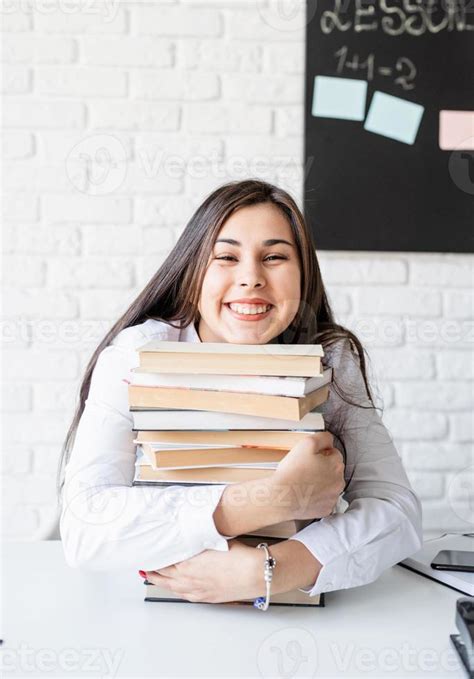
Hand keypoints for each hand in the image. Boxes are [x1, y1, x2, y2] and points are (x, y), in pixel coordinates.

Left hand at [141, 539, 262, 603]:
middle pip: (162, 575)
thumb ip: (198, 539)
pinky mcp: (206, 597)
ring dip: (160, 581)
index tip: (148, 551)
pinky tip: (175, 587)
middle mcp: (188, 579)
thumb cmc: (238, 556)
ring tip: (151, 577)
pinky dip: (174, 589)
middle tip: (144, 565)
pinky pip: (184, 594)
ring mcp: (197, 590)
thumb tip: (189, 534)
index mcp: (187, 564)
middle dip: (152, 570)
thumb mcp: (214, 540)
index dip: (154, 556)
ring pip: (171, 587)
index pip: (163, 561)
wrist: (254, 573)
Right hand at [272, 432, 344, 519]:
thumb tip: (329, 440)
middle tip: (304, 469)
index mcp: (336, 464)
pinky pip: (324, 499)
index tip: (309, 458)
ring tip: (303, 481)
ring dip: (320, 481)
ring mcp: (333, 497)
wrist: (282, 497)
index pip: (333, 453)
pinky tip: (305, 493)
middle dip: (322, 467)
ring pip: (329, 484)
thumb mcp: (307, 443)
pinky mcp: (326, 509)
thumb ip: (323, 437)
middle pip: (332, 469)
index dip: (320, 453)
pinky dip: (317, 496)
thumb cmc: (293, 472)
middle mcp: (338, 482)